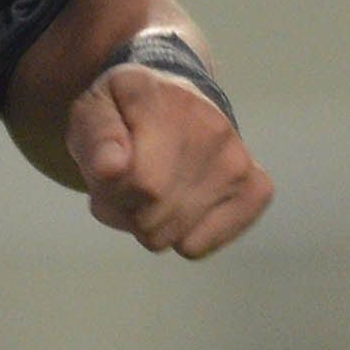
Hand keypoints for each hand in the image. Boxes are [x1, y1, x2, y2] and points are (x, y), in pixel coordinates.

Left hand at [64, 62, 272, 258]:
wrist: (174, 104)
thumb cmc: (123, 113)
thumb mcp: (92, 111)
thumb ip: (96, 137)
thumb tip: (112, 168)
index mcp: (167, 103)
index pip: (141, 183)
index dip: (109, 192)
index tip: (105, 175)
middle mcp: (214, 130)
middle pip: (155, 217)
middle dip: (124, 211)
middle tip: (121, 186)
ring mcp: (240, 163)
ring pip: (174, 238)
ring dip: (147, 225)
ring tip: (147, 192)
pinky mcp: (257, 191)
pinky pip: (198, 246)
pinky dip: (178, 236)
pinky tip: (176, 203)